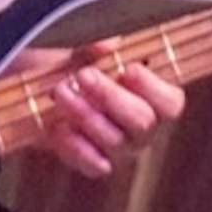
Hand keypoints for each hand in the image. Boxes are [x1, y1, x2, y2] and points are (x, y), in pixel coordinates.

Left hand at [2, 44, 187, 178]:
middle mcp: (144, 129)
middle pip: (142, 120)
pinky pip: (93, 164)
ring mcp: (122, 150)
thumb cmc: (74, 70)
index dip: (153, 88)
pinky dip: (74, 145)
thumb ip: (95, 49)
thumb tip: (106, 46)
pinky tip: (57, 126)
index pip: (171, 103)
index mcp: (153, 98)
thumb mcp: (82, 53)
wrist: (41, 97)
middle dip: (111, 96)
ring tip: (60, 91)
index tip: (129, 68)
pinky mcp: (97, 166)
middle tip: (83, 75)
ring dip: (85, 113)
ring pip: (114, 140)